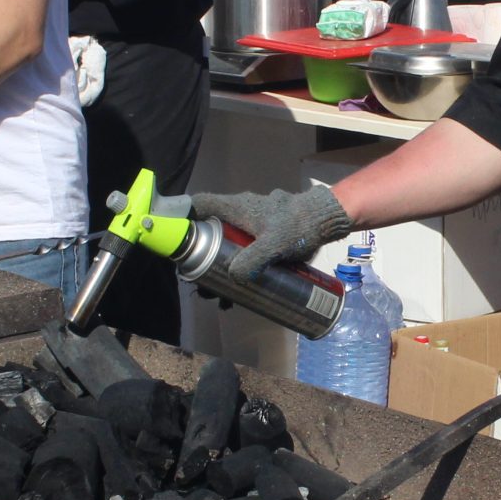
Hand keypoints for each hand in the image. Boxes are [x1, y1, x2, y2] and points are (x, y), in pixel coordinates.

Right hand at [188, 185, 352, 276]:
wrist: (327, 219)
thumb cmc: (298, 225)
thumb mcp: (273, 245)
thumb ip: (252, 260)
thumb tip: (233, 276)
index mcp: (237, 208)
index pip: (201, 204)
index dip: (184, 215)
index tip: (173, 234)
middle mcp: (242, 212)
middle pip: (213, 229)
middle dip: (204, 255)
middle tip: (203, 281)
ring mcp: (255, 222)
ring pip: (231, 242)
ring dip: (223, 264)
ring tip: (224, 295)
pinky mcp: (267, 233)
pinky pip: (247, 247)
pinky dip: (242, 264)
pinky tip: (247, 288)